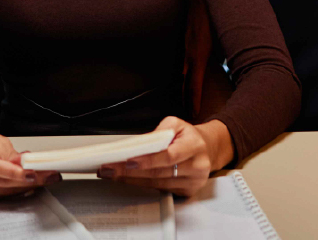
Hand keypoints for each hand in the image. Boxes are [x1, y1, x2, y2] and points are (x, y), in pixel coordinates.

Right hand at [0, 125, 60, 201]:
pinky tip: (25, 186)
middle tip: (47, 176)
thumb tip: (25, 163)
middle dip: (25, 180)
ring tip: (41, 180)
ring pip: (0, 191)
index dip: (12, 172)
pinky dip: (13, 192)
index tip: (31, 173)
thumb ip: (9, 152)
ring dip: (22, 187)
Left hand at [98, 116, 233, 197]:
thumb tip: (138, 144)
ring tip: (113, 174)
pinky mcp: (188, 192)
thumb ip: (159, 132)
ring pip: (158, 184)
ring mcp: (193, 182)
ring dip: (133, 180)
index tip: (128, 161)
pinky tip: (129, 179)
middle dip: (131, 171)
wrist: (207, 148)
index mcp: (194, 146)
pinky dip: (143, 184)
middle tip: (110, 169)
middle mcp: (196, 167)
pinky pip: (162, 190)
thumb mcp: (176, 124)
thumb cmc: (187, 135)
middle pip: (159, 173)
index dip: (148, 160)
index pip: (168, 156)